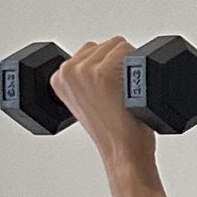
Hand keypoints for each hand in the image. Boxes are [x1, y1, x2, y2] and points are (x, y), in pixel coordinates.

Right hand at [52, 36, 155, 172]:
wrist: (122, 151)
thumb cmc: (111, 130)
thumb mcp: (85, 101)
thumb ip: (84, 78)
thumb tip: (101, 59)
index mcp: (58, 77)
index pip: (89, 51)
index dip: (106, 68)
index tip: (107, 92)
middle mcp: (67, 70)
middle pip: (104, 46)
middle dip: (116, 64)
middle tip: (117, 95)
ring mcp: (84, 70)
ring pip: (117, 46)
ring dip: (127, 65)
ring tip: (124, 94)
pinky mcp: (103, 73)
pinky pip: (128, 50)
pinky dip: (137, 66)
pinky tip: (131, 90)